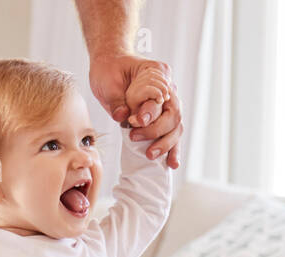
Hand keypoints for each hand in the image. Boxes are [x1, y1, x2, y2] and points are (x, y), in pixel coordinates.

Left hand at [88, 54, 182, 168]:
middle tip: (135, 138)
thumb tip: (123, 117)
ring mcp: (167, 104)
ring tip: (150, 155)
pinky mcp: (161, 117)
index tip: (135, 121)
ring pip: (176, 127)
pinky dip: (172, 149)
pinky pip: (171, 134)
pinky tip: (172, 163)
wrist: (109, 66)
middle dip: (157, 132)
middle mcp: (168, 90)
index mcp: (159, 74)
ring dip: (166, 144)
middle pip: (174, 115)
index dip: (151, 113)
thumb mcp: (109, 82)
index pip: (163, 97)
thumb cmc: (110, 70)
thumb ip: (117, 100)